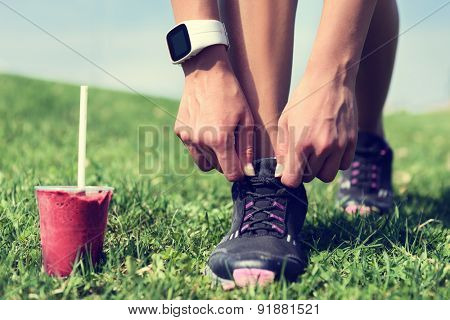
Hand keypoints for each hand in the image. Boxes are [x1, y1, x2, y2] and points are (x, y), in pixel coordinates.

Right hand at [174, 46, 254, 180]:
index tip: (243, 165)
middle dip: (226, 160)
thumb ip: (247, 148)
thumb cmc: (231, 95)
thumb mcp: (247, 120)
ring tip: (218, 133)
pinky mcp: (179, 131)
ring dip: (212, 154)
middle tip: (231, 141)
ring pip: (203, 160)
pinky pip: (192, 147)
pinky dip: (199, 143)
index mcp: (220, 140)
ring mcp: (187, 137)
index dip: (239, 172)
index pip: (230, 174)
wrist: (206, 73)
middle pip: (217, 168)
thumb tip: (248, 172)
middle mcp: (201, 142)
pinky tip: (205, 124)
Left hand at [276, 70, 357, 186]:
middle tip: (302, 155)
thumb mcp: (284, 121)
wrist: (330, 80)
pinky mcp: (351, 142)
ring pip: (327, 176)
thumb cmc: (303, 100)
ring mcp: (338, 145)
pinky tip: (330, 149)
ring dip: (320, 169)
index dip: (289, 178)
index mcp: (300, 143)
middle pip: (309, 178)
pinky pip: (343, 166)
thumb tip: (281, 171)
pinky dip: (336, 162)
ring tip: (316, 153)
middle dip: (303, 171)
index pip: (293, 180)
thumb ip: (282, 148)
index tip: (288, 171)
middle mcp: (321, 147)